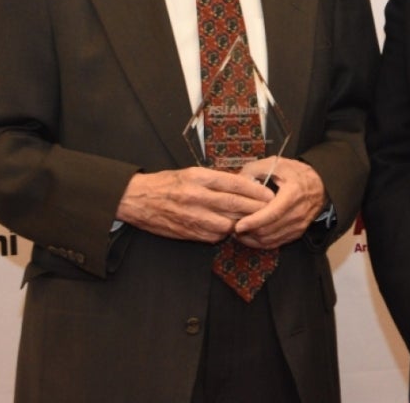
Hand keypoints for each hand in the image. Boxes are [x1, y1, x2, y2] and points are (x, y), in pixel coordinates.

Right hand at [115, 167, 273, 242]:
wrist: (138, 199)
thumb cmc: (167, 184)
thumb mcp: (191, 173)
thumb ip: (215, 180)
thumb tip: (242, 185)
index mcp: (198, 177)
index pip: (234, 183)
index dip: (255, 190)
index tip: (269, 193)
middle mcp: (197, 196)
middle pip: (235, 205)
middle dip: (257, 208)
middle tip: (271, 209)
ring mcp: (192, 217)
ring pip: (228, 224)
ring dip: (242, 223)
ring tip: (253, 220)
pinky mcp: (188, 233)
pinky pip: (214, 236)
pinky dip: (224, 233)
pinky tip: (229, 228)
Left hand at [232, 157, 324, 248]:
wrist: (320, 185)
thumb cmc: (296, 173)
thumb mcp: (277, 164)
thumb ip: (255, 170)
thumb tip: (236, 182)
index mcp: (293, 194)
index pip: (272, 213)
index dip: (254, 221)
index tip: (238, 225)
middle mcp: (298, 213)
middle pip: (269, 229)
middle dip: (249, 231)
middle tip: (232, 225)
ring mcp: (298, 226)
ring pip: (270, 239)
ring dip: (252, 238)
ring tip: (237, 231)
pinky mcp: (296, 233)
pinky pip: (275, 243)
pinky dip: (260, 242)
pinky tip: (249, 236)